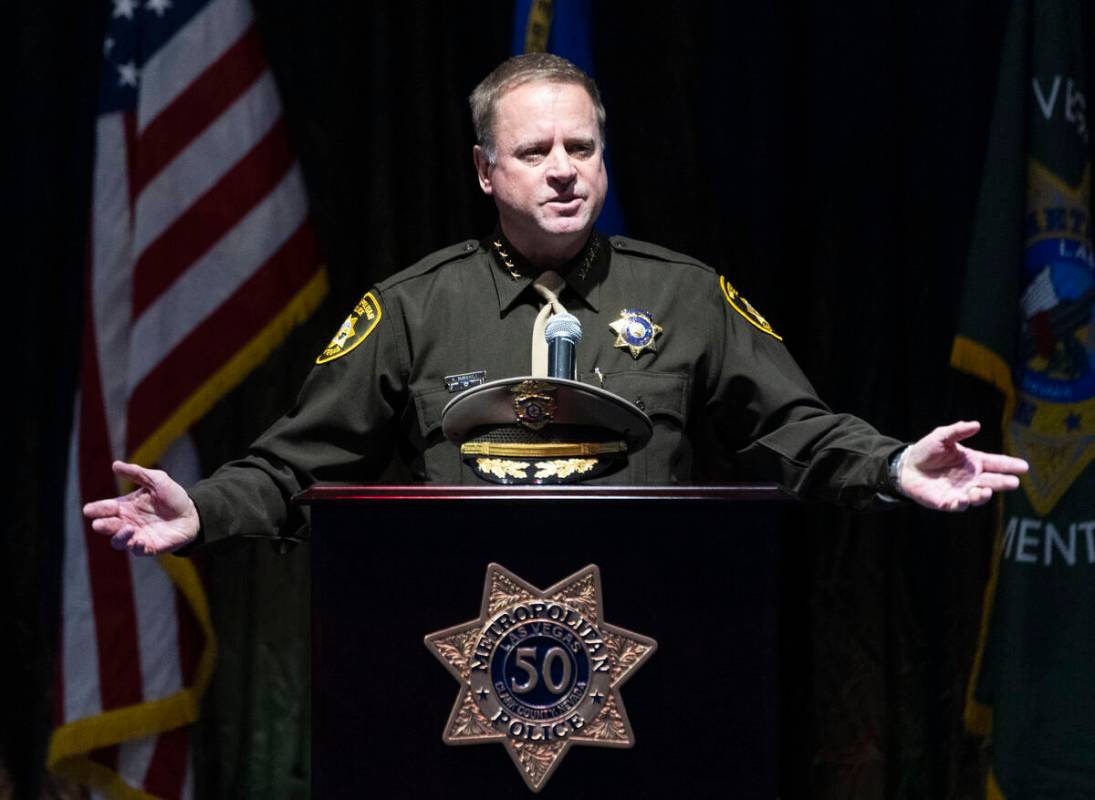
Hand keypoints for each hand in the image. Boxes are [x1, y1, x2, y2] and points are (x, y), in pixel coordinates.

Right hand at [83, 461, 199, 554]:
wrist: (193, 513)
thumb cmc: (173, 497)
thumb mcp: (157, 480)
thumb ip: (137, 473)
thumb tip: (115, 464)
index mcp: (126, 506)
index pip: (106, 508)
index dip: (96, 509)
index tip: (88, 509)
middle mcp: (127, 522)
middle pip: (108, 527)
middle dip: (102, 525)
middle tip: (98, 523)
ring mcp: (137, 536)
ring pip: (119, 542)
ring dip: (119, 537)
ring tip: (127, 529)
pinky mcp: (150, 547)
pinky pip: (139, 551)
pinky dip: (137, 547)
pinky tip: (140, 541)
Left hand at [897, 420, 1028, 511]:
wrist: (906, 467)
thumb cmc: (926, 451)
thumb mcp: (941, 437)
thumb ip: (957, 431)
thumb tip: (976, 424)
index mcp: (973, 461)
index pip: (996, 463)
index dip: (1010, 465)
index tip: (1024, 467)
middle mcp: (971, 478)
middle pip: (992, 481)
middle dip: (1004, 483)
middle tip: (1014, 482)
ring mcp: (961, 491)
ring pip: (979, 496)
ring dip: (984, 495)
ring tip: (985, 491)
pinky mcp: (947, 502)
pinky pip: (958, 505)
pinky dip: (962, 503)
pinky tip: (963, 498)